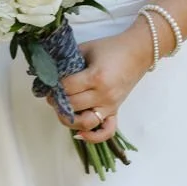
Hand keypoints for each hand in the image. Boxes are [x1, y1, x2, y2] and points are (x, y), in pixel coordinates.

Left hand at [57, 28, 148, 144]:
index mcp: (96, 77)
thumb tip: (50, 72)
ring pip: (85, 123)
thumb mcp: (87, 49)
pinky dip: (93, 137)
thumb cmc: (111, 48)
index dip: (54, 86)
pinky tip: (80, 134)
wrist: (138, 52)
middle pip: (73, 105)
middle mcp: (104, 95)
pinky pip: (107, 131)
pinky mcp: (115, 111)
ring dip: (69, 120)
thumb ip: (68, 61)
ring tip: (62, 111)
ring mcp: (110, 105)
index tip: (49, 82)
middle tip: (51, 94)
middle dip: (58, 100)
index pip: (67, 88)